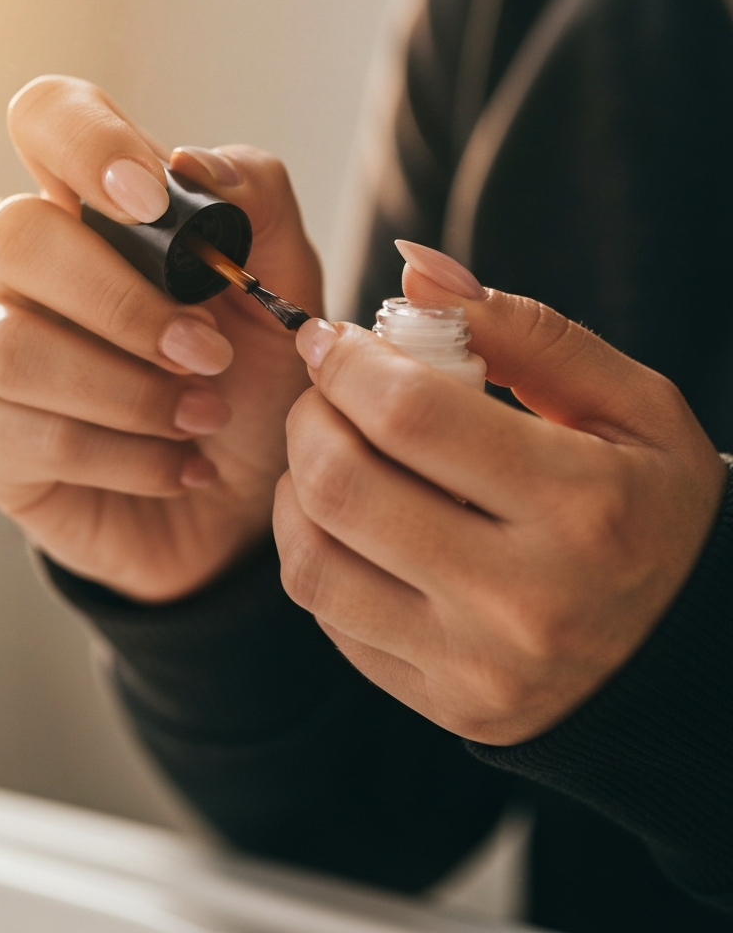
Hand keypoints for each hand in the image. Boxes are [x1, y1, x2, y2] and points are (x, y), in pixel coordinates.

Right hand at [0, 76, 322, 600]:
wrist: (238, 501)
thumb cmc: (250, 384)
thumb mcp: (283, 292)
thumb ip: (260, 207)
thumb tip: (191, 163)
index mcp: (94, 212)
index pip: (47, 117)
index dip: (89, 142)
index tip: (155, 201)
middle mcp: (26, 271)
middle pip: (14, 234)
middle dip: (125, 304)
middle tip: (209, 356)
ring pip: (9, 347)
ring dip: (128, 391)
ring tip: (202, 418)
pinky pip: (33, 436)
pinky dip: (129, 457)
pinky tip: (180, 467)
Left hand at [274, 243, 725, 744]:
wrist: (684, 649)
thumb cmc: (652, 507)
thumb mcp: (628, 404)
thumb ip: (523, 331)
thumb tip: (413, 274)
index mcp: (583, 505)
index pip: (411, 415)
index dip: (346, 363)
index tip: (329, 340)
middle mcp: (523, 599)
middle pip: (344, 487)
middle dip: (308, 418)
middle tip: (324, 394)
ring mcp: (476, 666)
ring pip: (314, 562)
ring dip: (293, 488)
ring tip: (325, 455)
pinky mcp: (444, 704)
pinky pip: (329, 617)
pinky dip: (314, 550)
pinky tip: (345, 522)